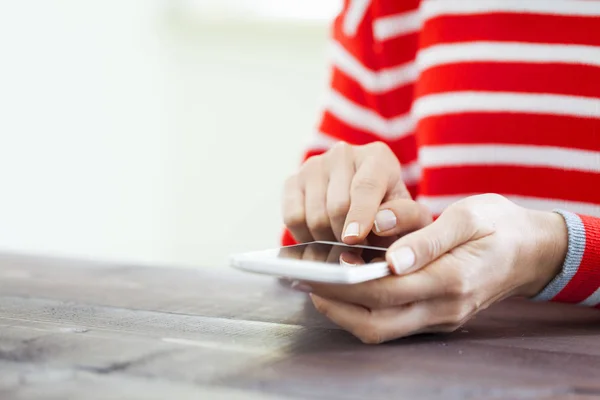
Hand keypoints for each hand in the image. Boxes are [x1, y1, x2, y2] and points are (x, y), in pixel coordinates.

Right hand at [282, 142, 430, 243]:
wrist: (369, 213)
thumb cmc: (393, 217)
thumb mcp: (413, 218)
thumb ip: (406, 218)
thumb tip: (379, 222)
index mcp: (378, 156)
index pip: (365, 186)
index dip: (359, 215)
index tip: (353, 239)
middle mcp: (343, 153)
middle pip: (337, 206)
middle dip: (346, 237)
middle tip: (357, 251)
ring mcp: (314, 165)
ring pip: (313, 215)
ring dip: (327, 240)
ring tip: (342, 245)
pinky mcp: (292, 181)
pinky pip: (292, 217)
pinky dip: (305, 236)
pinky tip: (321, 239)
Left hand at [306, 194, 567, 342]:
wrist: (533, 250)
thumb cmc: (498, 225)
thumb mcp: (467, 218)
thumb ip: (428, 239)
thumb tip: (391, 259)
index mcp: (452, 280)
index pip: (387, 291)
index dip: (348, 285)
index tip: (318, 272)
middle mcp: (445, 308)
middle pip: (378, 324)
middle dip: (337, 307)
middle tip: (309, 284)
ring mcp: (442, 317)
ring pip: (383, 330)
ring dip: (347, 313)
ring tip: (320, 287)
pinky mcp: (438, 317)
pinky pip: (393, 323)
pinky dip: (365, 310)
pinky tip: (348, 289)